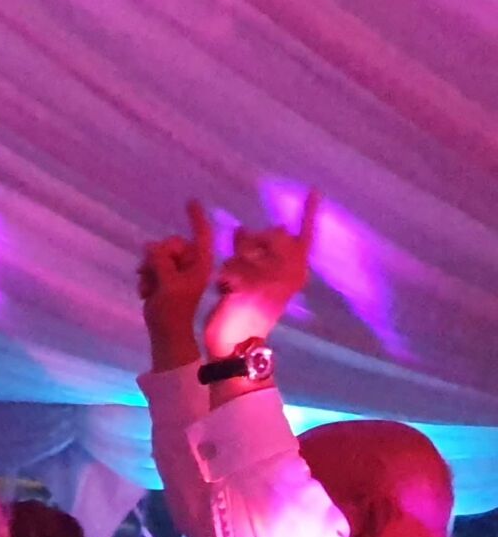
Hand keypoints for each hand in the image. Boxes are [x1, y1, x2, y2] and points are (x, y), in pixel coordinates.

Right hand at [136, 200, 214, 344]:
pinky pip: (152, 267)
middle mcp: (191, 264)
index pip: (201, 234)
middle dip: (157, 256)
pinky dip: (146, 278)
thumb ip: (160, 260)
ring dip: (148, 269)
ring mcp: (178, 272)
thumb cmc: (173, 310)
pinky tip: (145, 292)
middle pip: (171, 244)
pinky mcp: (166, 280)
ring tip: (147, 288)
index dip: (196, 218)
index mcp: (200, 264)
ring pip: (158, 255)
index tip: (191, 201)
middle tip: (149, 273)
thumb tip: (150, 245)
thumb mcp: (167, 282)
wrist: (166, 333)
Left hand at [205, 188, 318, 359]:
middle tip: (241, 263)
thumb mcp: (255, 278)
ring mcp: (273, 279)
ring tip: (233, 285)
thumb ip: (254, 253)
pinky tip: (226, 291)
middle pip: (273, 233)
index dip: (308, 212)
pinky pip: (231, 263)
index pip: (306, 236)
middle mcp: (292, 274)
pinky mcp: (250, 286)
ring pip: (248, 247)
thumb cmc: (244, 311)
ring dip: (233, 262)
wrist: (237, 346)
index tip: (313, 189)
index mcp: (298, 273)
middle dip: (253, 241)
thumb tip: (243, 226)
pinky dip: (223, 275)